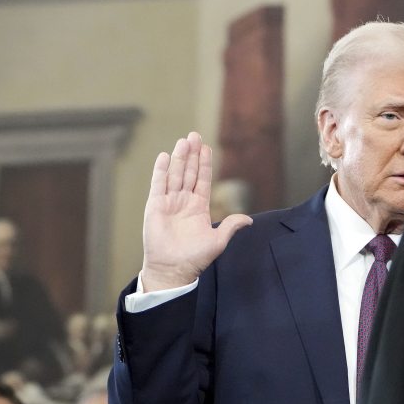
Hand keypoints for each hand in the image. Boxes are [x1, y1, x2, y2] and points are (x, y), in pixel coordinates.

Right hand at [141, 132, 252, 290]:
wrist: (173, 269)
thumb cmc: (195, 258)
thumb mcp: (218, 240)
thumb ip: (231, 226)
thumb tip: (248, 219)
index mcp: (198, 207)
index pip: (203, 179)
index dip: (205, 163)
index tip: (207, 147)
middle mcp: (183, 201)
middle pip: (189, 172)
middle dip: (193, 154)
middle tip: (195, 135)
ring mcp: (169, 202)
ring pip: (175, 174)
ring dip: (180, 158)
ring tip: (184, 140)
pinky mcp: (155, 206)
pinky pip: (158, 184)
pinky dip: (161, 170)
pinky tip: (165, 156)